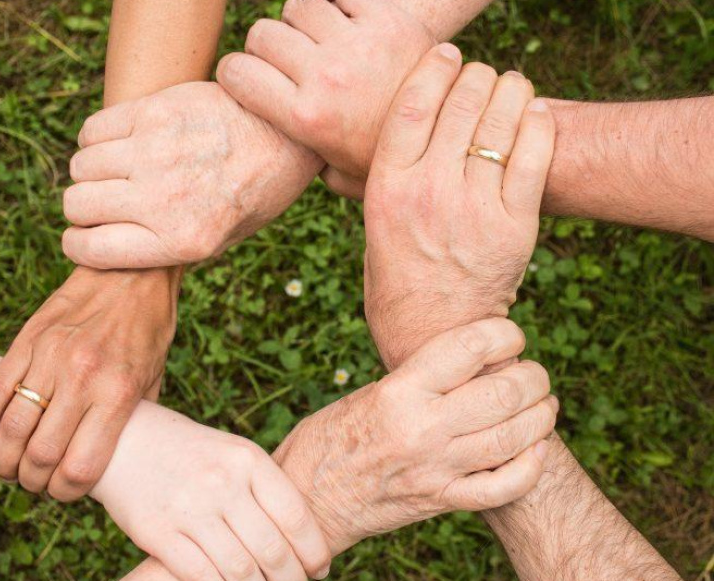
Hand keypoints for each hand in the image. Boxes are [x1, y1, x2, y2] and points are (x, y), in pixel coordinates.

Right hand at [0, 267, 178, 499]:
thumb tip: (114, 460)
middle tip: (35, 483)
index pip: (80, 467)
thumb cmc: (149, 329)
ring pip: (10, 428)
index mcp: (117, 393)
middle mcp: (82, 377)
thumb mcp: (154, 378)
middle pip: (40, 455)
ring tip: (9, 469)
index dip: (66, 493)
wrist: (132, 271)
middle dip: (33, 482)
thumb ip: (132, 419)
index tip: (65, 492)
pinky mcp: (27, 340)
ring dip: (4, 462)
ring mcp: (50, 357)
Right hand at [61, 82, 322, 268]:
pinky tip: (121, 143)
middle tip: (105, 202)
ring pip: (81, 166)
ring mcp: (156, 152)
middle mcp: (163, 199)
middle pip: (77, 205)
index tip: (84, 237)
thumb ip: (167, 248)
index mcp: (181, 241)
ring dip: (91, 172)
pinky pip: (92, 130)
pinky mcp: (154, 111)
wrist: (286, 135)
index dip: (78, 245)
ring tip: (117, 171)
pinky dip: (96, 139)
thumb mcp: (222, 240)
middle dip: (83, 208)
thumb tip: (109, 248)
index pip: (90, 249)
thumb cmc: (254, 192)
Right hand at [91, 402, 331, 580]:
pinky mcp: (158, 533)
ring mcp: (189, 508)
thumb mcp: (233, 455)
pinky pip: (202, 576)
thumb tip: (304, 539)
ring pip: (241, 570)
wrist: (126, 441)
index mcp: (247, 459)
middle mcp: (221, 482)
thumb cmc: (191, 454)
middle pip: (272, 550)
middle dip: (290, 579)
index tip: (319, 569)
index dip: (314, 551)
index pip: (295, 516)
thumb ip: (265, 489)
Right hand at [217, 0, 433, 197]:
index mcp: (306, 118)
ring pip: (298, 6)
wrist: (453, 129)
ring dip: (303, 20)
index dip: (235, 72)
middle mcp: (326, 77)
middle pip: (264, 34)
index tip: (247, 77)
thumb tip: (273, 157)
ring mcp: (357, 44)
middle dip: (268, 46)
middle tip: (288, 61)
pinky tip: (346, 24)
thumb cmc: (388, 157)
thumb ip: (300, 161)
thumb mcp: (338, 175)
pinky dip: (336, 3)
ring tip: (320, 40)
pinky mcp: (386, 18)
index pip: (236, 72)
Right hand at [274, 318, 556, 551]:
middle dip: (534, 377)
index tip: (511, 335)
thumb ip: (420, 379)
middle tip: (534, 374)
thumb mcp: (370, 393)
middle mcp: (421, 428)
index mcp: (399, 391)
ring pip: (514, 438)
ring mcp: (435, 469)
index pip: (470, 348)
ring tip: (544, 405)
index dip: (504, 334)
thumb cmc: (331, 436)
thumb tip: (475, 361)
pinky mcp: (441, 501)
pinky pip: (503, 487)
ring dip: (541, 417)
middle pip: (504, 392)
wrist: (307, 498)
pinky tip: (536, 449)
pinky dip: (531, 467)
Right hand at [363, 46, 555, 368]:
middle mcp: (428, 192)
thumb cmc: (397, 281)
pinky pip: (534, 156)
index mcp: (387, 188)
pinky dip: (538, 124)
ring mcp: (474, 208)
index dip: (434, 68)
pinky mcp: (514, 227)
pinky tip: (535, 113)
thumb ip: (377, 182)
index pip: (412, 104)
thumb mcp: (372, 227)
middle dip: (476, 76)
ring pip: (500, 122)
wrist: (434, 336)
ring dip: (510, 91)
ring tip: (512, 86)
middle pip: (461, 103)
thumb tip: (377, 139)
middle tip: (482, 75)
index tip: (446, 54)